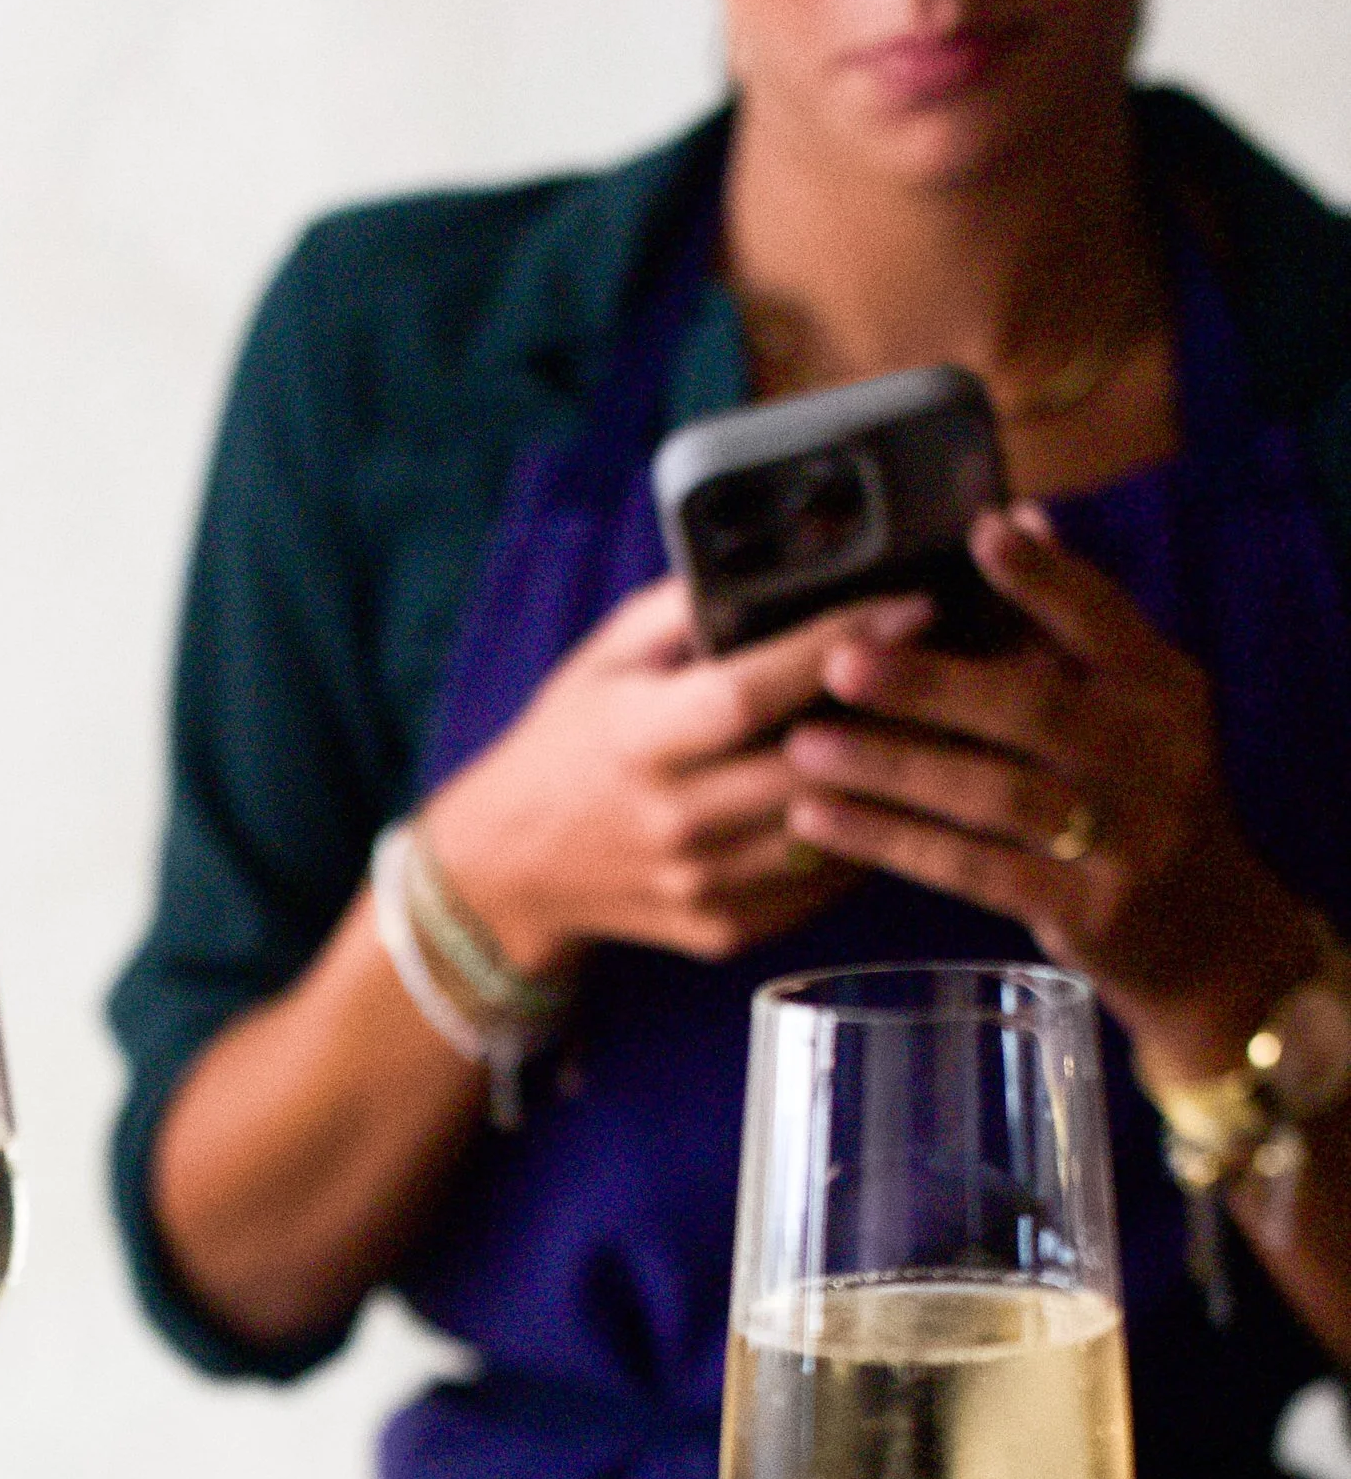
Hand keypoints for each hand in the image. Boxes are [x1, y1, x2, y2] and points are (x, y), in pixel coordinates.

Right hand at [421, 573, 929, 973]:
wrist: (512, 870)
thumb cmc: (571, 743)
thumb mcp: (607, 658)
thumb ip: (690, 605)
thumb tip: (789, 548)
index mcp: (638, 740)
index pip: (756, 691)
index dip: (840, 645)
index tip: (916, 600)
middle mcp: (673, 822)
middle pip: (814, 766)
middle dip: (898, 710)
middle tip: (967, 658)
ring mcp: (703, 887)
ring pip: (834, 830)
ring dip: (898, 777)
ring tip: (956, 720)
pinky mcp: (725, 931)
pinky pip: (822, 882)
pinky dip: (866, 832)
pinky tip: (902, 787)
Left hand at [781, 508, 1317, 1076]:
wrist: (1208, 937)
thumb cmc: (1143, 806)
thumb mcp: (1135, 712)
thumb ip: (1073, 629)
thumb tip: (1016, 518)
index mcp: (1165, 690)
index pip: (1105, 620)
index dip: (1045, 577)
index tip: (981, 531)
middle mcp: (1155, 756)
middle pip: (1033, 708)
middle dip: (931, 683)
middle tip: (839, 661)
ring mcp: (1124, 839)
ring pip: (994, 792)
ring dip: (892, 766)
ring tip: (806, 745)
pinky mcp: (1082, 909)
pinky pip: (971, 868)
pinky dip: (892, 841)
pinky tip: (825, 820)